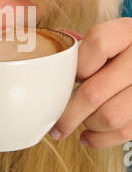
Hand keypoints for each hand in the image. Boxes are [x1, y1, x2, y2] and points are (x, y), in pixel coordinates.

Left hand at [48, 18, 131, 148]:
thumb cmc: (122, 48)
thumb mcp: (108, 36)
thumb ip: (81, 45)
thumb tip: (46, 51)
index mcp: (127, 32)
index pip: (97, 45)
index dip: (76, 66)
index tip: (64, 78)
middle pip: (95, 92)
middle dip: (68, 113)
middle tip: (54, 122)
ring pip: (110, 117)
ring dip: (87, 124)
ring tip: (76, 123)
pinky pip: (125, 132)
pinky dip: (101, 139)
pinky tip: (88, 135)